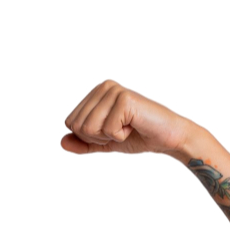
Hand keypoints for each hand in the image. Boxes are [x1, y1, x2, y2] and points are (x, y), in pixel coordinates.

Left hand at [60, 80, 202, 155]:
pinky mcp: (124, 99)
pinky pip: (107, 130)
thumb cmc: (139, 136)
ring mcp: (114, 91)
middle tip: (121, 130)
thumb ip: (83, 142)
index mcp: (96, 93)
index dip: (89, 136)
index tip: (112, 130)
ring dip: (109, 137)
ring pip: (89, 128)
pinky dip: (121, 136)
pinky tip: (135, 126)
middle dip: (98, 137)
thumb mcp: (105, 142)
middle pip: (77, 125)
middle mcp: (103, 87)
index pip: (71, 122)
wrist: (167, 138)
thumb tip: (61, 141)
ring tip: (128, 127)